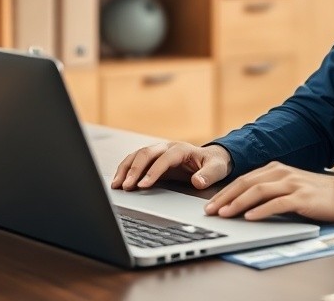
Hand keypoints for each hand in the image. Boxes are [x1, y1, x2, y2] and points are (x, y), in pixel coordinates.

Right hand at [111, 142, 231, 190]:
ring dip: (125, 169)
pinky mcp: (152, 160)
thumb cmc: (214, 164)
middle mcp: (167, 147)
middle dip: (134, 170)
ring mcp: (158, 152)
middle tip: (125, 186)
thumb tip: (197, 181)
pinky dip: (125, 170)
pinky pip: (135, 161)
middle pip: (146, 154)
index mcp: (181, 149)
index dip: (153, 172)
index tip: (143, 185)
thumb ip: (208, 175)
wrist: (211, 159)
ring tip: (116, 185)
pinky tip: (118, 182)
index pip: (164, 159)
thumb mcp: (217, 170)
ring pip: (136, 155)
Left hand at [204, 162, 333, 221]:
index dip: (225, 191)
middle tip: (210, 211)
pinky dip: (261, 210)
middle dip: (225, 197)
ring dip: (237, 203)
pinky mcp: (302, 198)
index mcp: (276, 169)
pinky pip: (277, 203)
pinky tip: (250, 218)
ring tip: (224, 214)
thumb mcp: (291, 187)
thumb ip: (271, 191)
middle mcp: (282, 173)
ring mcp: (292, 184)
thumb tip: (246, 205)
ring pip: (257, 191)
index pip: (244, 179)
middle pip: (246, 183)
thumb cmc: (318, 194)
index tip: (210, 204)